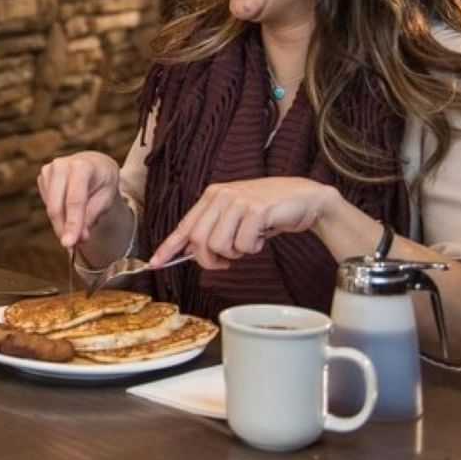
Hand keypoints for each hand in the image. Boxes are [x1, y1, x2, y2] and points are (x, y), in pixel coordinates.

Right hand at [37, 151, 121, 248]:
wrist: (94, 164)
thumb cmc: (103, 181)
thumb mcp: (107, 197)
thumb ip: (92, 216)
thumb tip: (80, 238)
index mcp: (82, 166)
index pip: (75, 200)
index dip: (72, 223)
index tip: (69, 243)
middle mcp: (61, 165)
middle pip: (57, 206)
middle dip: (63, 228)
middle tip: (73, 244)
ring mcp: (48, 170)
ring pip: (50, 208)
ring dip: (62, 223)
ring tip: (79, 224)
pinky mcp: (42, 177)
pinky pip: (47, 204)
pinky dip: (58, 213)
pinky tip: (69, 208)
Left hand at [150, 177, 343, 269]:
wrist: (305, 199)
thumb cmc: (270, 212)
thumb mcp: (236, 217)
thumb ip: (215, 230)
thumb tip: (194, 254)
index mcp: (211, 196)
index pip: (184, 226)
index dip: (168, 248)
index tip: (155, 264)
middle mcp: (220, 196)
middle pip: (198, 240)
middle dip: (210, 260)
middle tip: (226, 262)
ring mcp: (237, 201)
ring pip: (218, 244)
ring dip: (235, 253)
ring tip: (248, 243)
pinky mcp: (256, 209)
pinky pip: (243, 244)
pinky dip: (253, 249)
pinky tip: (261, 237)